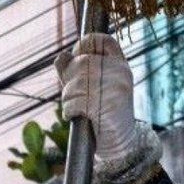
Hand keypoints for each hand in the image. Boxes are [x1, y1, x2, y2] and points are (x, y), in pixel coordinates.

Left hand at [57, 34, 140, 171]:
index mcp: (119, 64)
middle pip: (82, 62)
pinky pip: (77, 103)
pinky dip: (70, 111)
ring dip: (68, 98)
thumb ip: (75, 70)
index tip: (76, 59)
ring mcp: (117, 89)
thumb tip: (62, 56)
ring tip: (77, 108)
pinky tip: (77, 116)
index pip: (100, 40)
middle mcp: (121, 73)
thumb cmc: (102, 112)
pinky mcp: (110, 108)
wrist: (120, 143)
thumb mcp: (91, 86)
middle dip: (70, 80)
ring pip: (77, 84)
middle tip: (73, 95)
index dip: (83, 46)